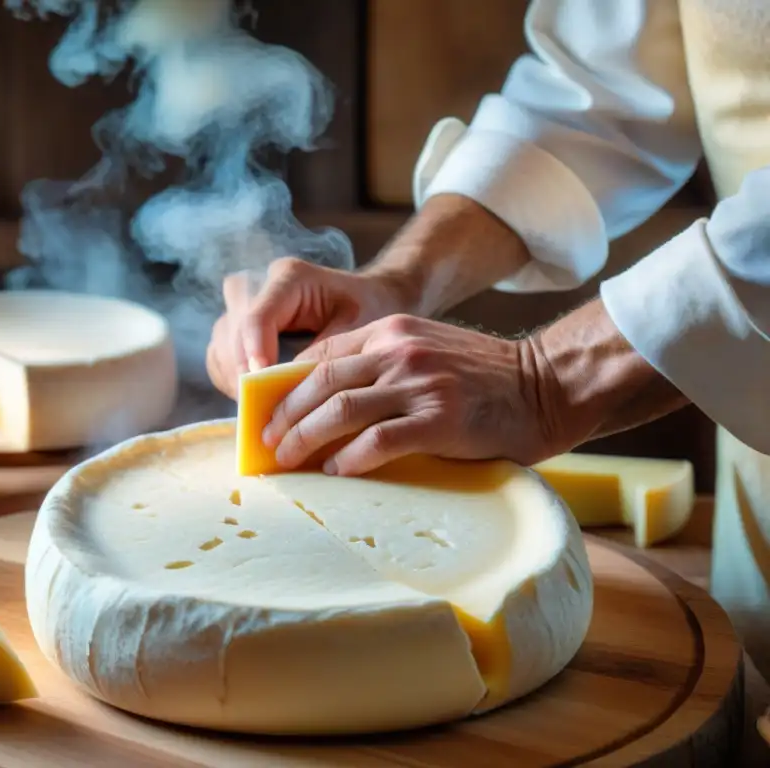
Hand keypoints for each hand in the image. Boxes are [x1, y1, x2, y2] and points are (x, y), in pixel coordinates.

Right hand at [205, 257, 411, 398]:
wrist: (367, 298)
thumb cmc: (367, 310)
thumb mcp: (358, 329)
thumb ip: (323, 354)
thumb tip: (288, 389)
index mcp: (289, 277)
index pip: (256, 318)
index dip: (253, 353)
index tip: (260, 384)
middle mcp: (258, 285)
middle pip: (231, 332)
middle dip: (243, 373)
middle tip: (262, 407)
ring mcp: (243, 303)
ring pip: (220, 345)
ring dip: (234, 379)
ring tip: (260, 406)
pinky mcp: (236, 324)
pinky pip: (220, 356)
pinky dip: (231, 380)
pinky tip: (255, 398)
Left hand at [261, 314, 560, 475]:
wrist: (546, 387)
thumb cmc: (482, 380)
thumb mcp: (425, 353)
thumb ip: (381, 366)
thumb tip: (327, 407)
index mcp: (391, 332)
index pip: (321, 357)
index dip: (286, 388)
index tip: (269, 415)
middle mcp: (399, 350)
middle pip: (320, 383)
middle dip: (285, 416)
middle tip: (268, 444)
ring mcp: (420, 384)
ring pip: (340, 410)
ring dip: (305, 439)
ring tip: (289, 461)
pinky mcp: (440, 419)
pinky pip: (380, 441)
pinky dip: (350, 459)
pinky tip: (336, 472)